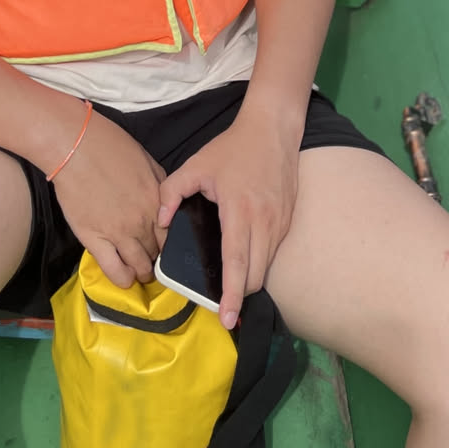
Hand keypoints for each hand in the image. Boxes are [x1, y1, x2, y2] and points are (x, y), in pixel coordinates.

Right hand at [50, 106, 166, 288]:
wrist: (76, 147)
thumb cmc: (110, 146)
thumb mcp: (147, 161)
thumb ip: (160, 186)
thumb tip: (166, 203)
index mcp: (157, 201)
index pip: (172, 236)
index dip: (168, 243)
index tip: (162, 244)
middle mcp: (142, 221)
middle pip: (157, 253)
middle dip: (155, 258)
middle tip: (149, 257)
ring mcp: (119, 233)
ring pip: (140, 267)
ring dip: (141, 272)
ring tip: (137, 270)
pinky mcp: (94, 240)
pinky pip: (115, 272)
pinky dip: (123, 280)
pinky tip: (123, 276)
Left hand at [157, 98, 301, 328]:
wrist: (273, 129)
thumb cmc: (233, 148)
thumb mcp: (196, 164)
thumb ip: (172, 191)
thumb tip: (161, 222)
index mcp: (239, 211)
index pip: (236, 262)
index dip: (231, 295)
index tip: (226, 318)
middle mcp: (263, 222)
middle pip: (254, 275)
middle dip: (239, 295)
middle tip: (223, 307)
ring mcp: (279, 223)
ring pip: (266, 268)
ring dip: (250, 282)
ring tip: (233, 289)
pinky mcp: (287, 221)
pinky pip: (273, 253)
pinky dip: (260, 264)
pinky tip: (247, 262)